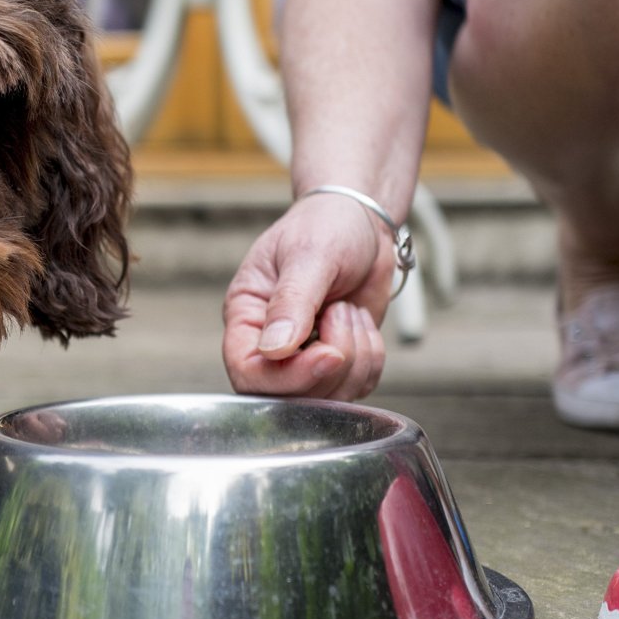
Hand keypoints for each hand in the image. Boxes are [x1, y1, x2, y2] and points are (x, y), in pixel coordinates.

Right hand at [222, 193, 395, 399]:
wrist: (362, 222)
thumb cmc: (326, 226)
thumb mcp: (308, 255)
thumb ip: (292, 302)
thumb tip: (274, 349)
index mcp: (246, 316)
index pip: (248, 371)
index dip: (287, 377)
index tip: (329, 354)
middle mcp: (270, 344)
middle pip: (288, 395)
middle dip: (330, 365)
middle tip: (343, 312)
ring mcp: (305, 356)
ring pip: (328, 396)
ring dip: (355, 355)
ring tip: (349, 308)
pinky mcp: (339, 362)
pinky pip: (358, 386)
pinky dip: (371, 357)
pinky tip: (361, 320)